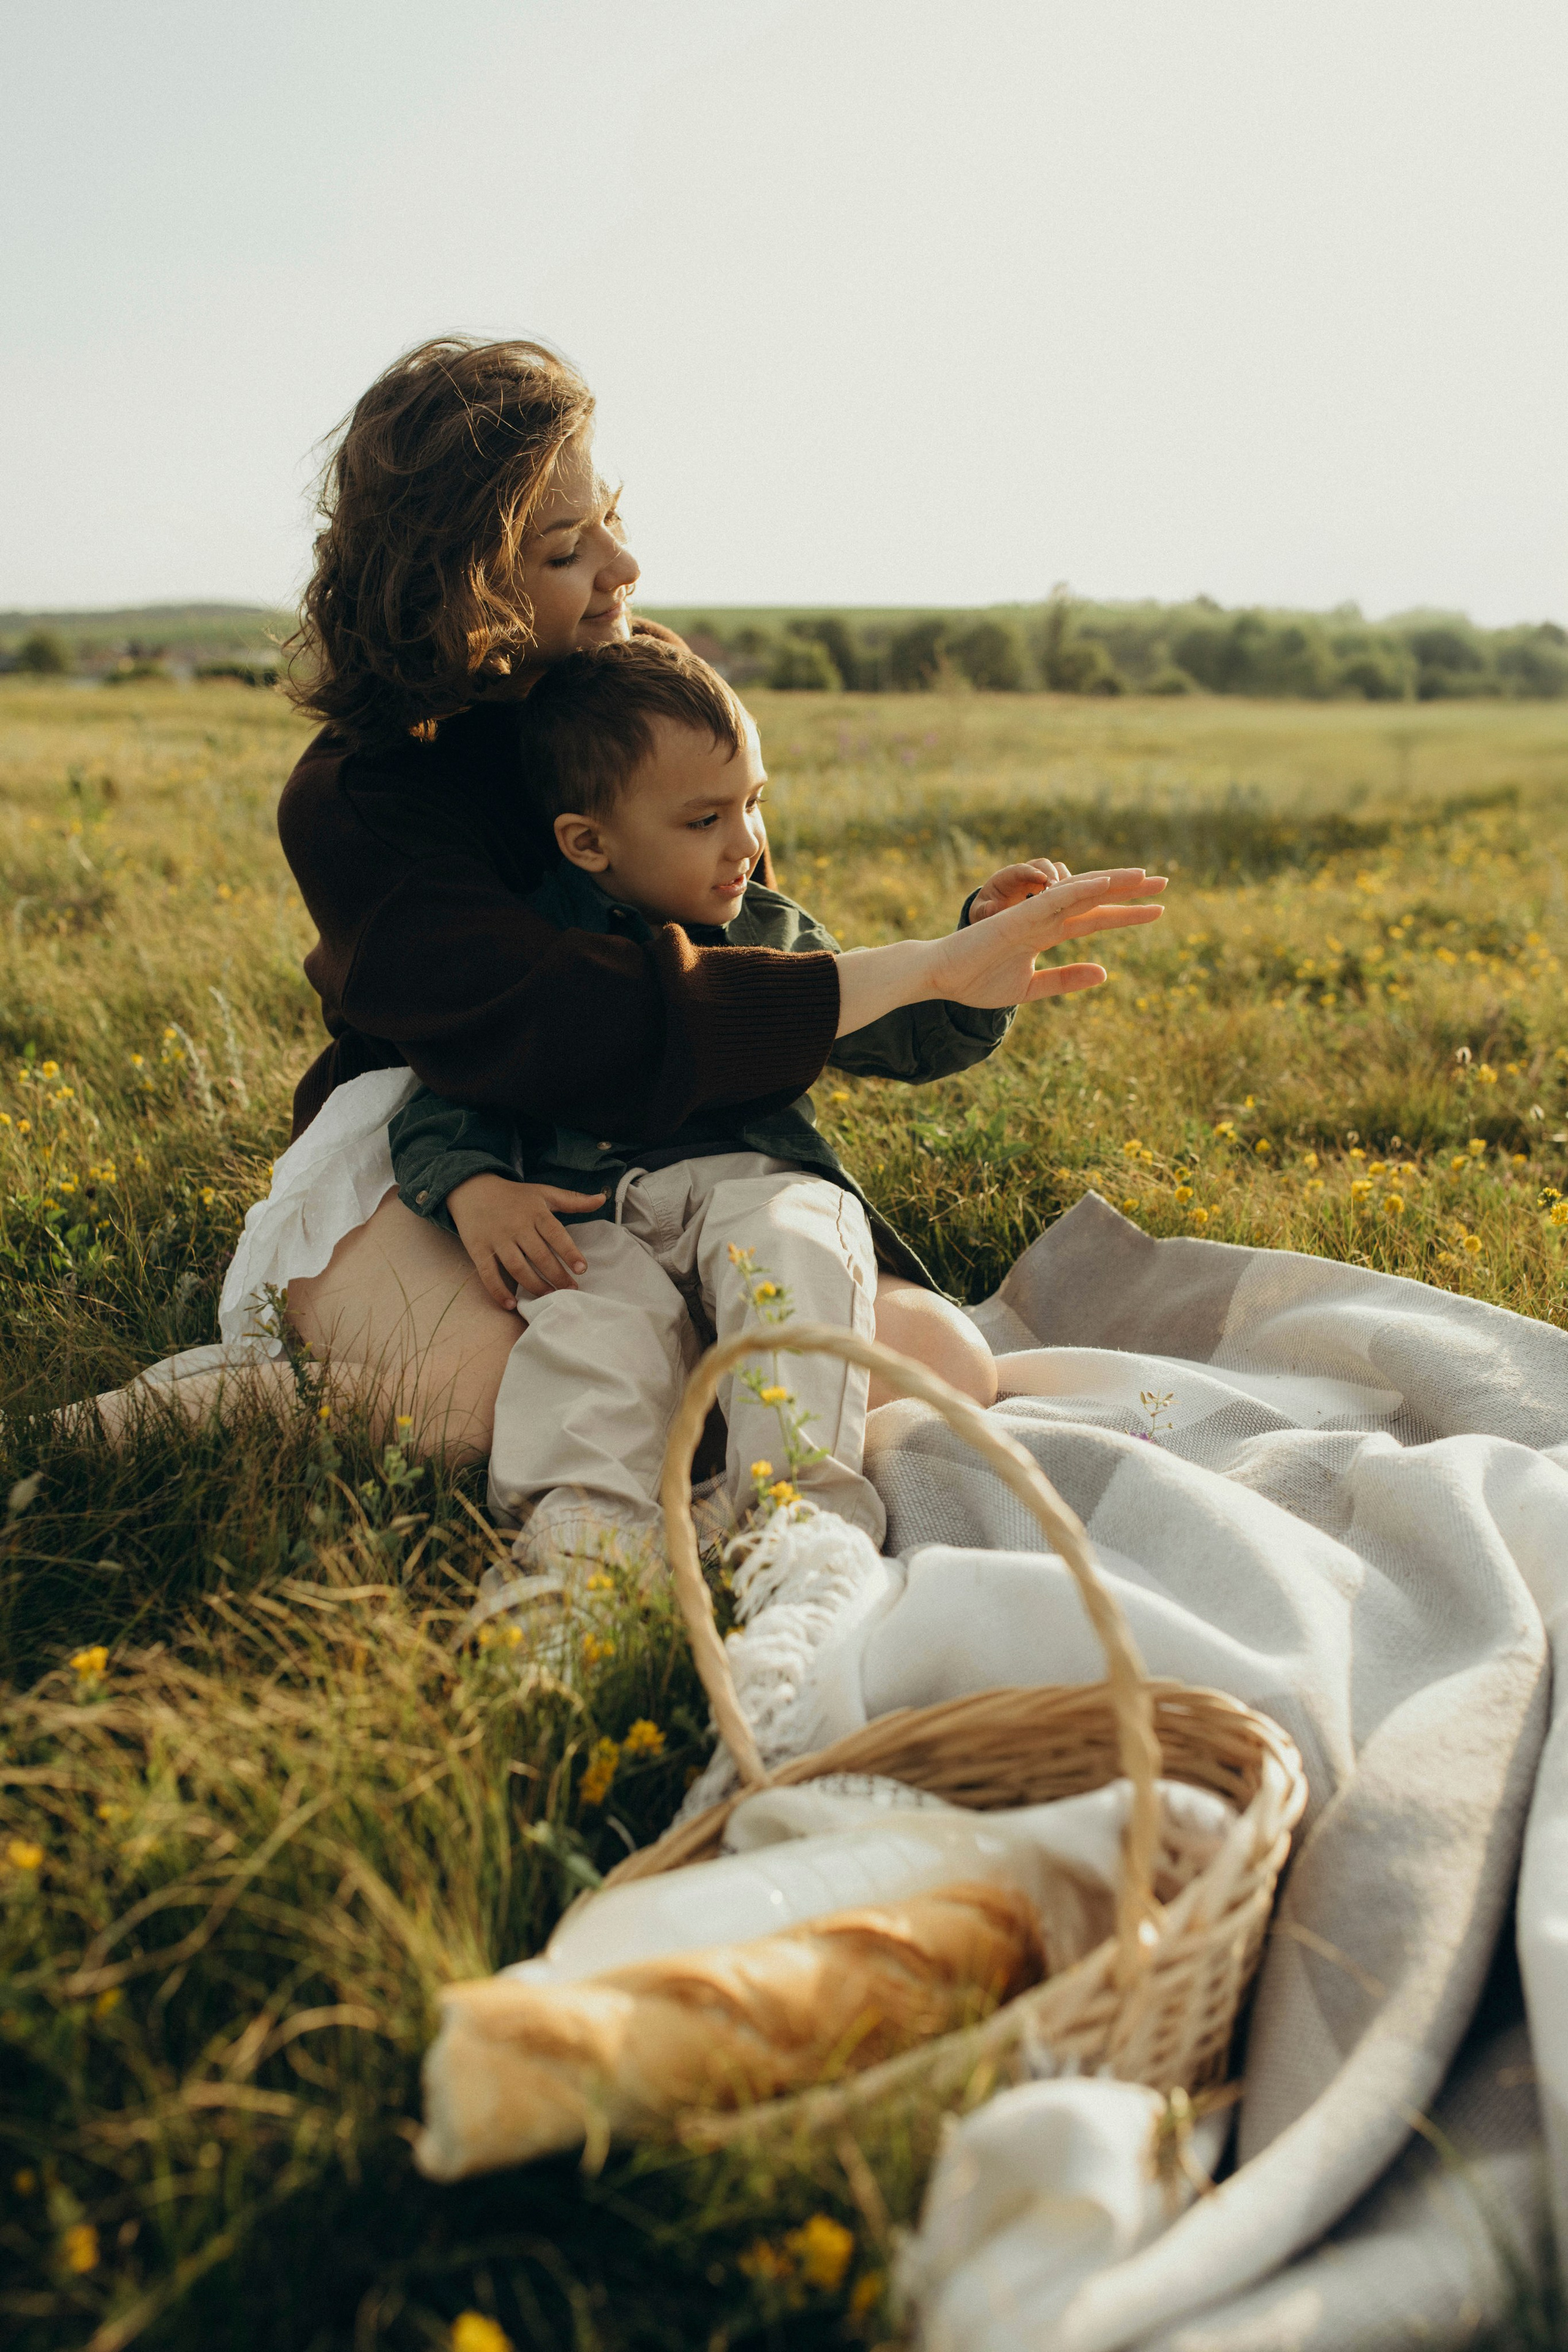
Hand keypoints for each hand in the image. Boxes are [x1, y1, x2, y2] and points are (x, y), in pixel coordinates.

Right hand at [447, 1173, 605, 1308]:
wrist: (473, 1189)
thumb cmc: (515, 1196)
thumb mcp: (544, 1193)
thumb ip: (573, 1200)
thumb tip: (601, 1199)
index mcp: (534, 1212)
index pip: (555, 1234)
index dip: (569, 1252)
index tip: (581, 1269)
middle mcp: (516, 1226)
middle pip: (539, 1255)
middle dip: (556, 1275)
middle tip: (570, 1290)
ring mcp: (496, 1239)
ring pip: (517, 1268)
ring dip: (534, 1285)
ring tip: (549, 1296)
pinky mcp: (478, 1250)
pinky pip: (488, 1274)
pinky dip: (499, 1291)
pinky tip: (512, 1304)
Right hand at [924, 866, 1165, 1008]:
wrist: (939, 978)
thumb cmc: (976, 981)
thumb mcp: (1030, 987)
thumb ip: (1065, 979)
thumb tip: (1105, 973)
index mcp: (1047, 933)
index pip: (1094, 918)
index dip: (1126, 914)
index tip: (1158, 910)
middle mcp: (1044, 918)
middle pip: (1095, 898)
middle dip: (1130, 891)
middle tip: (1165, 881)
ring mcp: (1032, 914)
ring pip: (1080, 892)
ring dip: (1112, 882)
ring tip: (1145, 875)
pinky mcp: (1018, 917)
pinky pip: (1053, 900)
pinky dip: (1079, 890)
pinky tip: (1105, 882)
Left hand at [968, 858, 1073, 923]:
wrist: (995, 910)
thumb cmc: (986, 909)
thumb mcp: (979, 912)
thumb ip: (984, 910)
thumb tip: (991, 907)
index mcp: (1007, 877)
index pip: (1021, 869)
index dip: (1032, 872)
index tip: (1042, 878)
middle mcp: (1026, 873)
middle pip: (1042, 865)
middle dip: (1051, 874)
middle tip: (1058, 888)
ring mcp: (1039, 878)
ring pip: (1057, 870)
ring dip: (1065, 880)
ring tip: (1070, 894)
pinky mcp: (1050, 887)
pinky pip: (1064, 883)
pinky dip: (1071, 888)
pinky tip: (1076, 901)